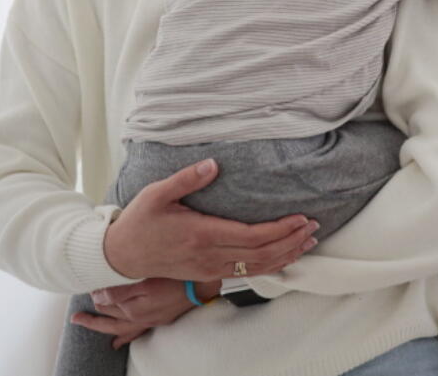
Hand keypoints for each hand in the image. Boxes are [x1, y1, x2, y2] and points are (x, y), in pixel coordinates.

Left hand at [71, 279, 221, 349]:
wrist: (202, 285)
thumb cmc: (174, 278)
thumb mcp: (144, 280)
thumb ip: (118, 290)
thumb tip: (97, 296)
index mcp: (132, 310)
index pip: (106, 304)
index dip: (96, 294)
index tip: (88, 285)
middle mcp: (139, 319)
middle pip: (110, 319)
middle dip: (93, 318)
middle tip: (76, 318)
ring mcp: (150, 320)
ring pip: (121, 329)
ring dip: (105, 328)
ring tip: (92, 329)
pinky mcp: (160, 319)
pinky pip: (136, 332)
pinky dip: (125, 337)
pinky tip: (120, 342)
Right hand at [103, 158, 320, 280]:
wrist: (122, 255)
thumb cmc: (140, 221)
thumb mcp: (157, 193)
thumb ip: (186, 178)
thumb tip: (213, 163)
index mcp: (202, 234)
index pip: (252, 236)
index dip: (281, 229)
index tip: (302, 218)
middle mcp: (210, 255)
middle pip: (262, 254)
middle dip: (292, 241)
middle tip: (315, 227)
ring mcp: (210, 268)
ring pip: (257, 267)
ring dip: (286, 256)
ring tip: (308, 243)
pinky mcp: (208, 273)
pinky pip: (246, 273)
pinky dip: (270, 266)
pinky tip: (284, 259)